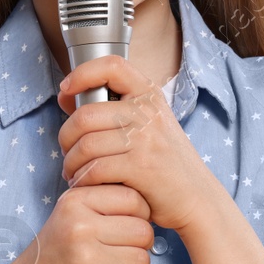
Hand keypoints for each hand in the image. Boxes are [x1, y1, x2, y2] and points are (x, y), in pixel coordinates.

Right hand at [8, 183, 153, 263]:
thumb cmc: (60, 247)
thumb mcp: (72, 211)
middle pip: (143, 231)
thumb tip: (146, 196)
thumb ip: (103, 198)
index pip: (132, 198)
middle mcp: (79, 228)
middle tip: (126, 247)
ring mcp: (85, 259)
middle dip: (142, 243)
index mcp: (75, 203)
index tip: (130, 222)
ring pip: (143, 260)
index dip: (141, 212)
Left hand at [57, 54, 218, 238]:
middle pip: (85, 115)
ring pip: (86, 146)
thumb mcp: (147, 125)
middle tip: (68, 152)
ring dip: (71, 164)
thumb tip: (67, 94)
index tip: (66, 89)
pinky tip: (85, 184)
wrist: (197, 198)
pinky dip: (83, 180)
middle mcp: (149, 112)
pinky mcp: (142, 168)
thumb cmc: (165, 163)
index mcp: (149, 95)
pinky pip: (95, 170)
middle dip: (66, 138)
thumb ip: (111, 110)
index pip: (112, 66)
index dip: (82, 73)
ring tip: (74, 173)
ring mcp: (146, 139)